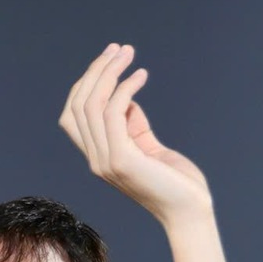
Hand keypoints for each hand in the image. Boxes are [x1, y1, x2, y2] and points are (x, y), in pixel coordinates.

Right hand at [59, 43, 211, 224]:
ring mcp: (105, 161)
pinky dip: (126, 88)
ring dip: (110, 72)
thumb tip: (126, 97)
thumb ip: (132, 124)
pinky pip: (113, 112)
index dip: (86, 83)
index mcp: (98, 156)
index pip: (73, 114)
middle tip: (120, 49)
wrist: (189, 212)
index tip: (109, 59)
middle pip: (79, 104)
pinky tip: (142, 75)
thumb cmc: (175, 181)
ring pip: (92, 104)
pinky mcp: (122, 159)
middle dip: (97, 70)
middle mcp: (95, 159)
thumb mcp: (147, 146)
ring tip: (129, 54)